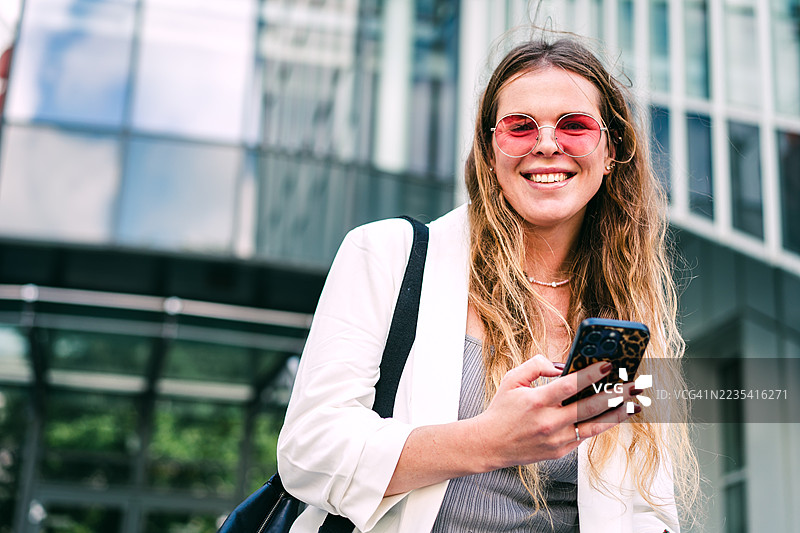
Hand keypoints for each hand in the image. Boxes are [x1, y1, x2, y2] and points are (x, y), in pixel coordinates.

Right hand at [472, 355, 640, 468]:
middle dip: (614, 393)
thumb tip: (562, 365)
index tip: (609, 365)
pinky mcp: (560, 451)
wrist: (490, 444)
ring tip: (634, 403)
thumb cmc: (502, 410)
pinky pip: (586, 435)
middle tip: (633, 383)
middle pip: (589, 406)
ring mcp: (556, 439)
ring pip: (594, 425)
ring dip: (617, 413)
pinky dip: (602, 424)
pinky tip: (615, 415)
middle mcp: (549, 422)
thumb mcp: (512, 380)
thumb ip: (536, 365)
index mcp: (536, 401)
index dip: (591, 375)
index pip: (570, 386)